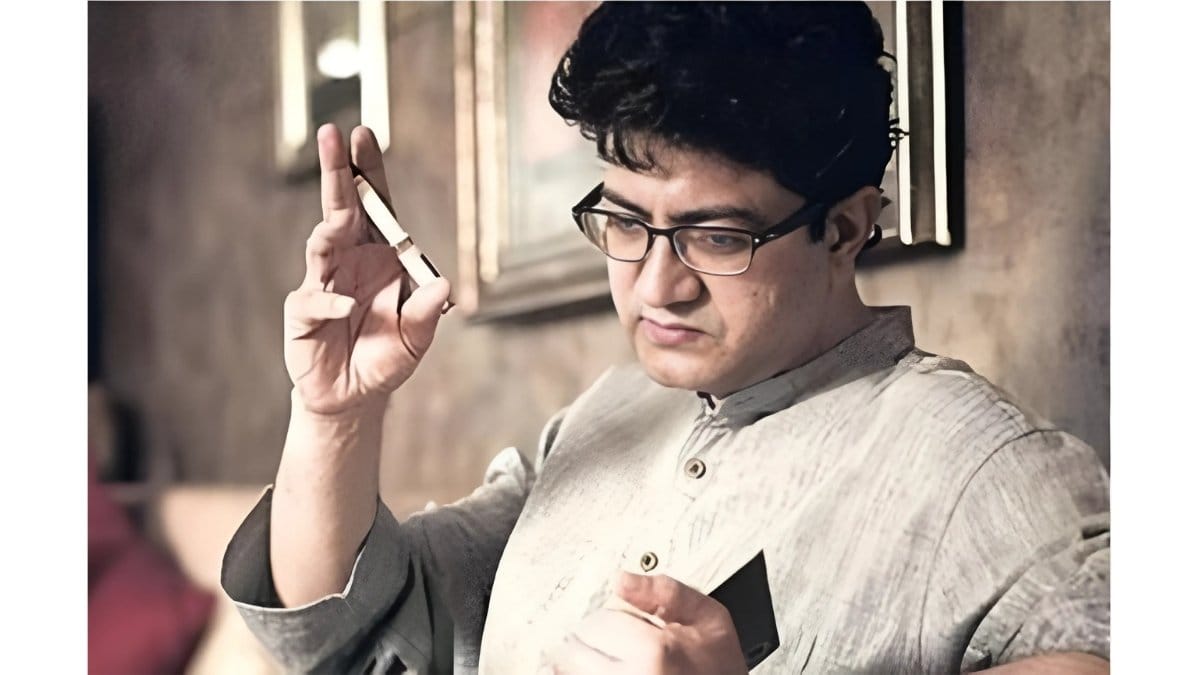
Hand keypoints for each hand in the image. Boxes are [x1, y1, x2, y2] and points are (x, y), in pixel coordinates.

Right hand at [284, 124, 450, 414]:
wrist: (355, 395)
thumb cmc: (386, 356)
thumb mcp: (418, 338)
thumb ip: (428, 312)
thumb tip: (444, 285)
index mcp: (379, 255)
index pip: (375, 205)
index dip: (368, 171)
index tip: (363, 135)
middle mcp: (349, 260)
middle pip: (341, 208)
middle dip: (337, 172)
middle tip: (331, 135)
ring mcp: (323, 283)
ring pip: (321, 244)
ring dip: (330, 230)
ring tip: (337, 220)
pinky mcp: (304, 313)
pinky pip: (315, 300)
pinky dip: (330, 302)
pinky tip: (346, 309)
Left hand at [546, 572, 747, 674]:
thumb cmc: (718, 670)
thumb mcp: (708, 618)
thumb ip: (665, 591)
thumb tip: (622, 580)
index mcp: (654, 654)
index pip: (598, 622)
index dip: (617, 619)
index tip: (636, 627)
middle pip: (575, 649)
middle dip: (595, 639)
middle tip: (624, 643)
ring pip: (569, 670)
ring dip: (583, 660)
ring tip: (617, 658)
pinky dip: (582, 672)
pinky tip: (598, 668)